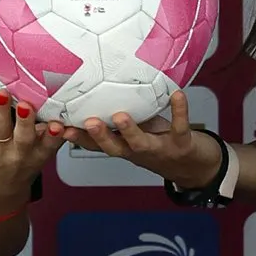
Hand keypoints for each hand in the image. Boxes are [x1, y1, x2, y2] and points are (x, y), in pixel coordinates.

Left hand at [0, 72, 65, 214]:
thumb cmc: (20, 167)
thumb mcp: (40, 157)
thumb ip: (49, 137)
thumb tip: (63, 112)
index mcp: (38, 155)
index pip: (47, 146)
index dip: (53, 135)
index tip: (58, 125)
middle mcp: (18, 152)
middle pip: (22, 137)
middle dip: (25, 121)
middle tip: (26, 105)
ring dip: (1, 108)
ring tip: (2, 92)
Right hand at [63, 89, 221, 189]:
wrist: (195, 168)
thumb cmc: (160, 143)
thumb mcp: (134, 132)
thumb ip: (116, 117)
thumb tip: (94, 88)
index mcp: (124, 147)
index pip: (96, 145)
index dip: (78, 137)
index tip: (60, 128)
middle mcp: (137, 151)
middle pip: (114, 147)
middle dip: (99, 136)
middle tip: (86, 123)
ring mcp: (159, 149)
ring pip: (141, 143)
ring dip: (130, 130)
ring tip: (120, 116)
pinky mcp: (182, 144)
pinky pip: (180, 126)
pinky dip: (179, 111)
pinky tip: (176, 95)